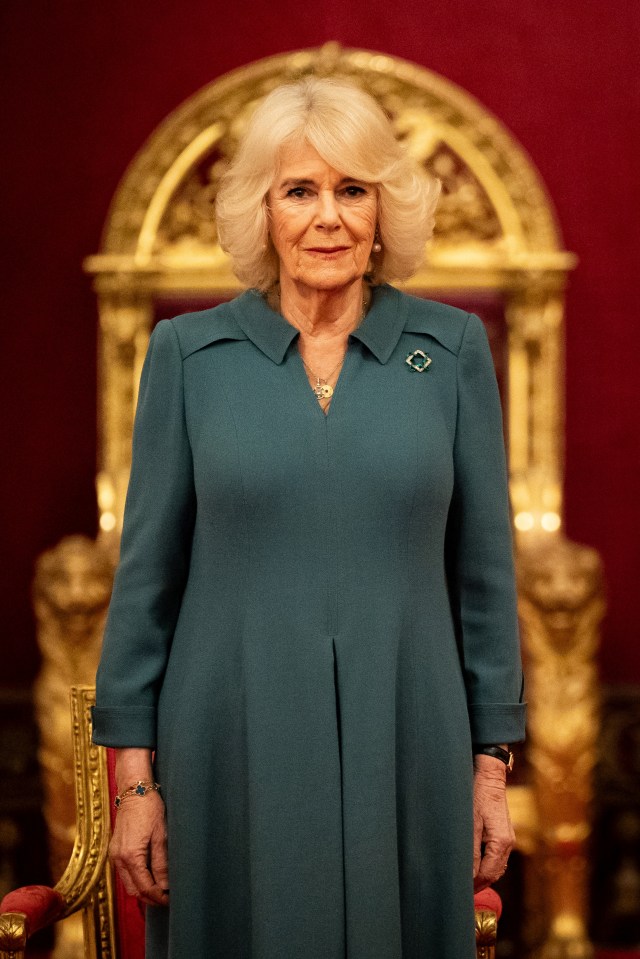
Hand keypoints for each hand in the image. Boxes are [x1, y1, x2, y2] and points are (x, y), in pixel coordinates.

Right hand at [109, 792, 168, 905]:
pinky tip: (149, 876)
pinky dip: (136, 878)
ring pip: (128, 883)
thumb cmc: (150, 809)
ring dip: (143, 889)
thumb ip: (161, 863)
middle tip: (167, 898)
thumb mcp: (161, 835)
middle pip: (133, 890)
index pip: (144, 887)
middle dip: (150, 897)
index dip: (158, 896)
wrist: (134, 790)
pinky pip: (124, 872)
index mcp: (130, 856)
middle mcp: (118, 858)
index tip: (170, 899)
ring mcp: (114, 854)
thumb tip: (165, 885)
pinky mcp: (115, 849)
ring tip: (160, 889)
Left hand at [472, 754, 514, 891]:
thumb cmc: (478, 796)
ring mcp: (507, 838)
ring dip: (482, 874)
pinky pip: (496, 856)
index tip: (460, 891)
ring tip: (464, 879)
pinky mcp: (503, 833)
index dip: (475, 884)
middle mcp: (508, 843)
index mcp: (502, 843)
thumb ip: (471, 851)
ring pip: (496, 865)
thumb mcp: (470, 824)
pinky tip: (474, 863)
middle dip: (479, 882)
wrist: (489, 776)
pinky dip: (486, 863)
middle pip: (494, 873)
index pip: (489, 874)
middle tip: (461, 889)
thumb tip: (469, 875)